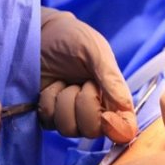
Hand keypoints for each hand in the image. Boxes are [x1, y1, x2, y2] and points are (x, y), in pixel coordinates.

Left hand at [39, 7, 136, 142]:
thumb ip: (112, 79)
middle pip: (93, 131)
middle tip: (81, 83)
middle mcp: (95, 110)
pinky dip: (48, 102)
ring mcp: (71, 115)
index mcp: (114, 97)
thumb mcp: (95, 51)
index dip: (117, 129)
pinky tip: (52, 86)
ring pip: (70, 129)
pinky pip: (50, 122)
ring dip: (63, 103)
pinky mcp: (50, 115)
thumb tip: (125, 108)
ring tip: (64, 82)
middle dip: (84, 106)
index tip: (106, 116)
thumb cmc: (72, 37)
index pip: (124, 127)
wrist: (39, 33)